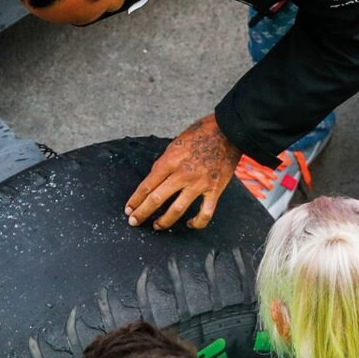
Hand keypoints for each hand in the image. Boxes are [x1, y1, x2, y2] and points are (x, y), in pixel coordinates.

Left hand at [126, 115, 241, 229]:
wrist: (229, 131)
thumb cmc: (200, 134)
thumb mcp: (175, 144)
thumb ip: (164, 163)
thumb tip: (154, 180)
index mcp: (170, 160)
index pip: (147, 185)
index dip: (135, 199)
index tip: (129, 208)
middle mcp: (182, 174)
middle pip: (156, 199)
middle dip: (142, 213)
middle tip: (133, 221)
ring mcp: (199, 184)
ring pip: (176, 210)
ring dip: (164, 221)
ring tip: (156, 226)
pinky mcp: (214, 190)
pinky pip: (205, 213)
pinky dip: (196, 223)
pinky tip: (189, 224)